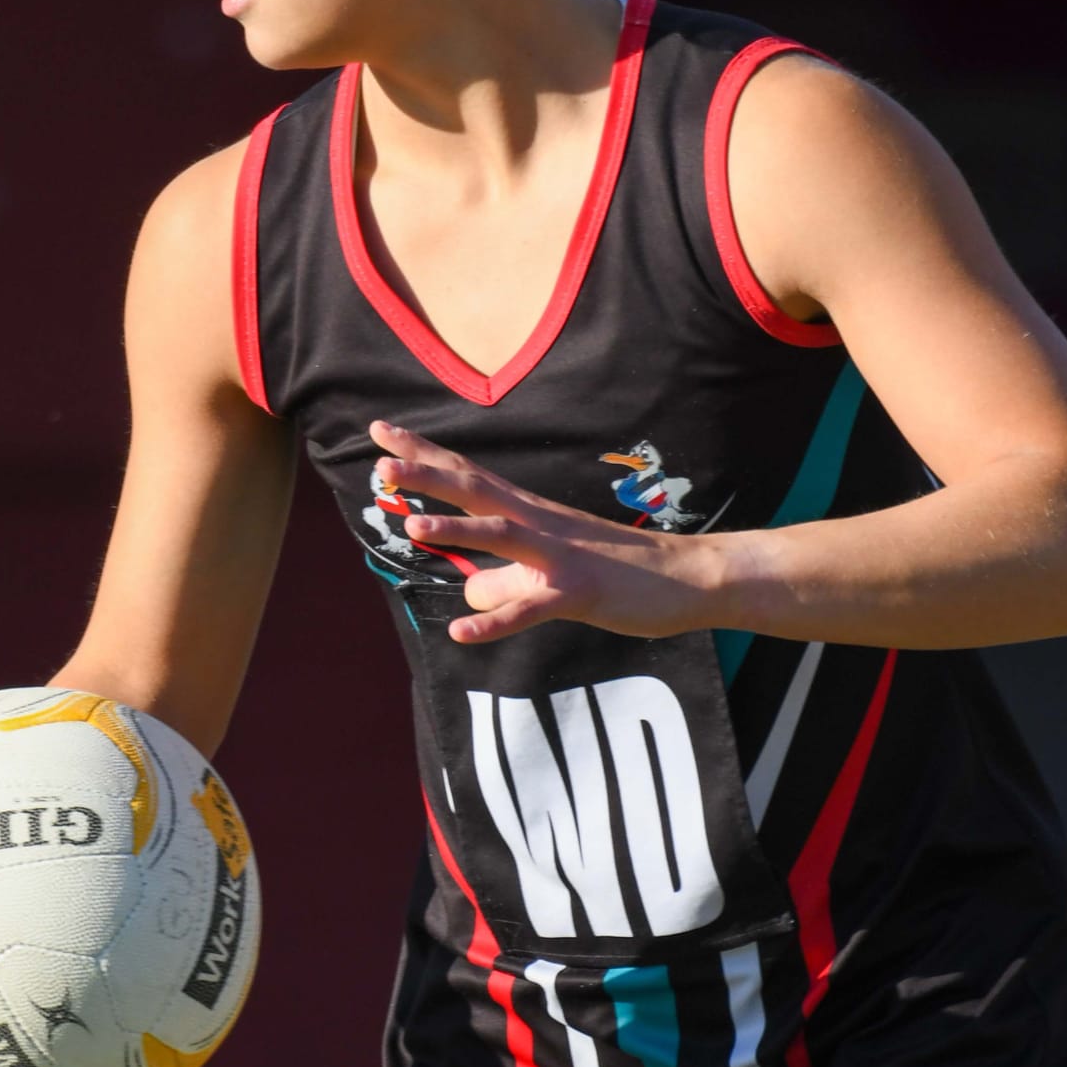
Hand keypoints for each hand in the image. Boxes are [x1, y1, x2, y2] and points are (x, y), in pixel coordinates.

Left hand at [368, 422, 723, 647]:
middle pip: (475, 491)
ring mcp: (559, 556)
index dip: (424, 454)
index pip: (468, 475)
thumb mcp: (548, 578)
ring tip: (413, 525)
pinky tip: (461, 633)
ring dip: (458, 529)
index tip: (381, 433)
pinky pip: (531, 607)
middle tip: (380, 464)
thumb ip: (503, 583)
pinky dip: (497, 620)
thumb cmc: (617, 572)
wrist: (686, 579)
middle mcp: (539, 523)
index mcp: (529, 513)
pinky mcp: (579, 592)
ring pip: (502, 536)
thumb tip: (468, 595)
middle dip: (427, 476)